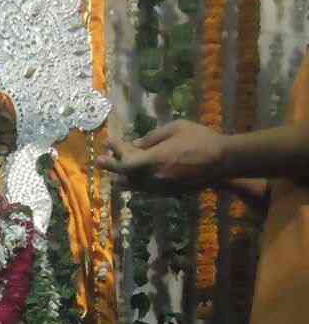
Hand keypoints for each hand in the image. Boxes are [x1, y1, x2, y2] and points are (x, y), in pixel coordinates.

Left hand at [97, 120, 225, 187]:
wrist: (222, 161)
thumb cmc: (199, 139)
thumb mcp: (174, 128)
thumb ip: (151, 138)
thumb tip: (135, 144)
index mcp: (151, 161)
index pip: (123, 160)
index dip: (114, 151)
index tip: (107, 142)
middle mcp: (151, 179)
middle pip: (123, 177)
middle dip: (112, 167)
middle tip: (101, 160)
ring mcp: (160, 189)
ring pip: (133, 186)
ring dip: (123, 177)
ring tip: (116, 169)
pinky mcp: (168, 194)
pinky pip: (146, 190)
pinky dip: (138, 182)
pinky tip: (137, 176)